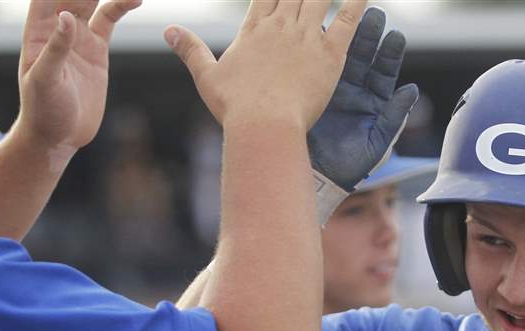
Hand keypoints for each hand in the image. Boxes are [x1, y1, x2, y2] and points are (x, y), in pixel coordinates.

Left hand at [18, 0, 139, 152]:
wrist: (58, 135)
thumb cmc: (42, 110)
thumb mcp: (44, 81)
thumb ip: (55, 49)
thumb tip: (66, 18)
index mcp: (38, 28)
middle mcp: (57, 26)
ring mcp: (78, 35)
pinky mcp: (96, 49)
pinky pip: (110, 19)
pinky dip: (122, 6)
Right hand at [165, 0, 366, 133]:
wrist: (263, 125)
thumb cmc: (235, 108)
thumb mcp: (207, 77)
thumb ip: (190, 50)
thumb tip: (168, 30)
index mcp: (254, 30)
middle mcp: (280, 27)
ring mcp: (305, 37)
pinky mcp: (329, 54)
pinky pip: (347, 20)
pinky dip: (357, 2)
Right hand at [308, 7, 418, 190]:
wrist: (315, 177)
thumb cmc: (349, 166)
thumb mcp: (377, 143)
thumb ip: (394, 117)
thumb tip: (411, 90)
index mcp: (374, 103)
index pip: (385, 72)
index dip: (390, 53)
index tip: (395, 35)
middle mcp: (354, 91)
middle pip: (363, 57)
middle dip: (368, 35)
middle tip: (374, 15)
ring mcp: (332, 88)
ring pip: (339, 56)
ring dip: (344, 35)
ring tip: (347, 15)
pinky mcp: (312, 91)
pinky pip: (316, 67)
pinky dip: (318, 50)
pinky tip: (319, 32)